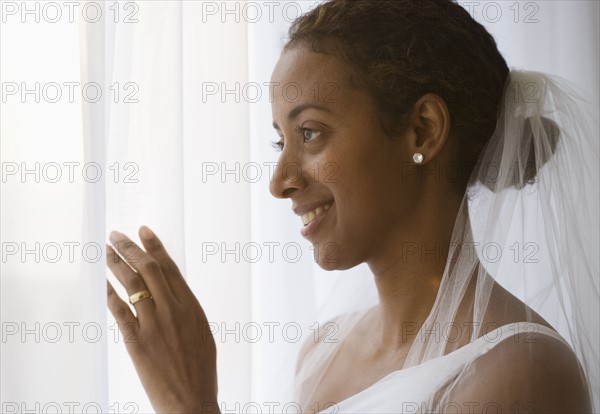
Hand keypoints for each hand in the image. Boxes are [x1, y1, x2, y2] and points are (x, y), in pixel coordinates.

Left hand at [106, 226, 219, 412]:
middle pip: (149, 269)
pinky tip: (102, 283)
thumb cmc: (201, 371)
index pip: (170, 268)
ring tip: (106, 252)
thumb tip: (172, 294)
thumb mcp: (202, 333)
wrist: (191, 402)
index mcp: (191, 307)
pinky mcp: (136, 342)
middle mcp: (173, 311)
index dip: (155, 246)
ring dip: (116, 264)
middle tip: (117, 235)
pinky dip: (109, 294)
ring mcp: (154, 325)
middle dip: (130, 248)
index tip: (144, 231)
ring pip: (132, 284)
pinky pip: (119, 311)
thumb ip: (186, 311)